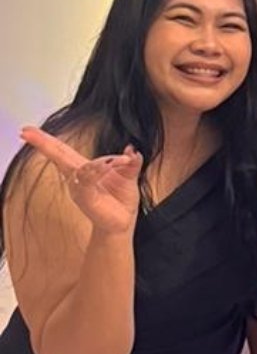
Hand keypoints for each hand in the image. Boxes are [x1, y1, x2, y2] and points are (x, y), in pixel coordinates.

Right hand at [20, 127, 141, 234]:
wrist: (122, 223)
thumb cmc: (120, 200)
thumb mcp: (129, 176)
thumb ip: (131, 162)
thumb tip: (132, 148)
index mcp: (84, 168)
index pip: (62, 151)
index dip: (46, 140)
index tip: (27, 131)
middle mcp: (77, 178)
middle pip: (59, 156)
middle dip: (43, 144)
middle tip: (26, 132)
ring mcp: (79, 189)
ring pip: (80, 168)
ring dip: (97, 161)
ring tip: (118, 160)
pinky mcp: (86, 199)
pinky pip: (89, 181)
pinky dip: (100, 170)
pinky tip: (109, 165)